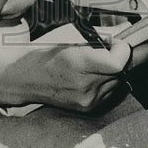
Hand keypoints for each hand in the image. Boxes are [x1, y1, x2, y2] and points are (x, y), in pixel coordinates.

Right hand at [17, 39, 133, 112]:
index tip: (115, 43)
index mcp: (78, 65)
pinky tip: (93, 75)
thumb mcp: (70, 40)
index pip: (117, 64)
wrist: (26, 80)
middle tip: (107, 48)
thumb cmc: (45, 55)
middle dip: (118, 58)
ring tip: (97, 62)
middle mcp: (85, 86)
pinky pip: (109, 92)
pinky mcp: (88, 108)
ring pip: (117, 83)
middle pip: (120, 72)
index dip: (121, 50)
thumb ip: (97, 40)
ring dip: (114, 71)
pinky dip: (107, 82)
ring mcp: (87, 100)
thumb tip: (118, 39)